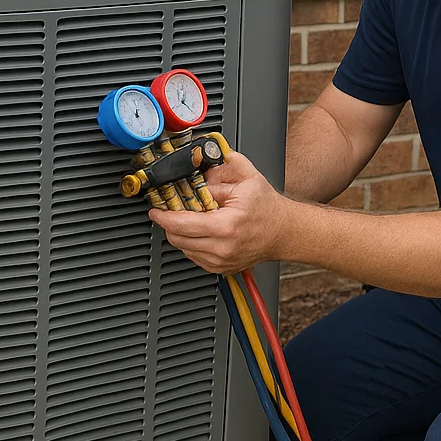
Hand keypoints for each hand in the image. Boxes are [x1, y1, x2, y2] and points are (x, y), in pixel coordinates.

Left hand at [149, 151, 291, 274]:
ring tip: (193, 219)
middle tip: (171, 211)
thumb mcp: (247, 179)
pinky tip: (203, 231)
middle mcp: (222, 247)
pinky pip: (194, 256)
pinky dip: (192, 244)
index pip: (182, 224)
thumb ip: (221, 171)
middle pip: (177, 238)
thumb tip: (198, 172)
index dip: (164, 217)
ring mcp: (221, 261)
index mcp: (226, 225)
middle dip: (170, 223)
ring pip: (183, 249)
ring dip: (181, 234)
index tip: (156, 210)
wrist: (284, 232)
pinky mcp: (220, 268)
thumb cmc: (268, 208)